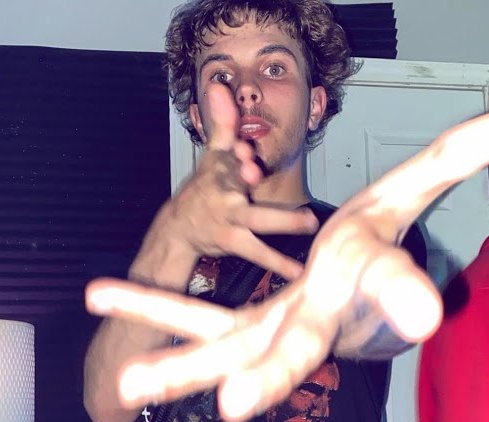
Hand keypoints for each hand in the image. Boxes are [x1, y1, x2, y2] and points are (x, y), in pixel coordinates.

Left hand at [88, 111, 488, 421]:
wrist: (350, 291)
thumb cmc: (376, 248)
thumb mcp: (406, 197)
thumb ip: (450, 161)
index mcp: (359, 294)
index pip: (388, 290)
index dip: (401, 295)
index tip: (420, 315)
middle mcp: (312, 325)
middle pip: (291, 353)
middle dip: (266, 377)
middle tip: (233, 404)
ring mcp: (269, 332)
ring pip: (224, 352)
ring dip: (179, 366)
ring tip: (130, 384)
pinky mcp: (238, 327)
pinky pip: (189, 317)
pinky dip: (148, 307)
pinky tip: (99, 295)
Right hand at [149, 84, 317, 280]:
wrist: (180, 228)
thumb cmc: (205, 188)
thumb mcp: (213, 155)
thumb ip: (223, 123)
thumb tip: (219, 85)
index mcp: (221, 169)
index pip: (229, 156)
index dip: (236, 154)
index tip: (244, 150)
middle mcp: (225, 193)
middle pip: (238, 182)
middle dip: (245, 176)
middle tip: (258, 172)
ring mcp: (229, 219)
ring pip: (255, 220)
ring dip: (281, 221)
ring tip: (308, 222)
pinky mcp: (232, 240)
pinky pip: (258, 251)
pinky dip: (278, 262)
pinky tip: (298, 270)